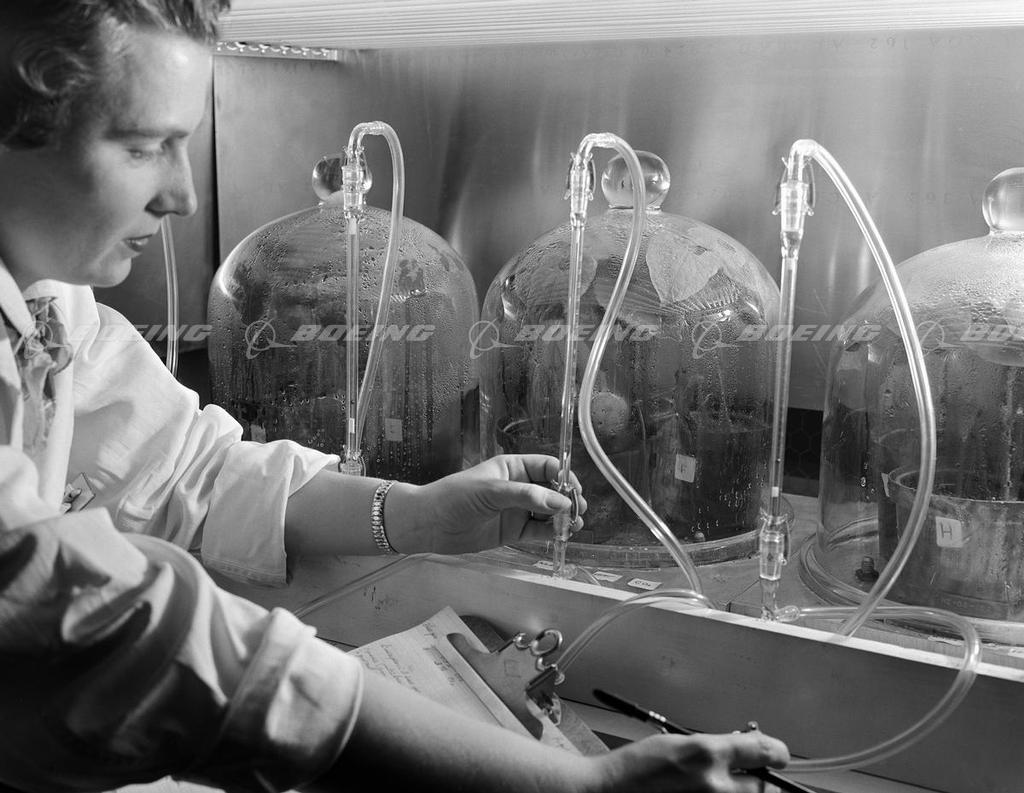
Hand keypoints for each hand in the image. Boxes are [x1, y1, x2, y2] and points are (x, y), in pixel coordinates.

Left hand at [390, 454, 586, 553]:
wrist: (428, 524)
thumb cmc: (455, 497)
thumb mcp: (491, 491)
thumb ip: (527, 496)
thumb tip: (561, 503)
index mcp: (513, 468)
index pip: (547, 466)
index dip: (564, 477)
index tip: (574, 491)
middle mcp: (519, 487)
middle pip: (552, 490)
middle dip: (568, 499)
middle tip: (578, 511)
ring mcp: (517, 510)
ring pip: (549, 512)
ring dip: (564, 517)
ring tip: (574, 525)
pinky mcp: (512, 532)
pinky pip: (538, 530)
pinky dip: (552, 532)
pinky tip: (562, 534)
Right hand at [592, 731, 790, 792]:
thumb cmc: (638, 767)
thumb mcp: (680, 744)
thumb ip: (716, 747)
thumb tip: (748, 747)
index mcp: (706, 754)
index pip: (763, 751)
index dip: (776, 752)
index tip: (779, 754)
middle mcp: (713, 785)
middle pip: (765, 787)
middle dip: (763, 780)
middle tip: (755, 776)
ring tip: (721, 785)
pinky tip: (708, 792)